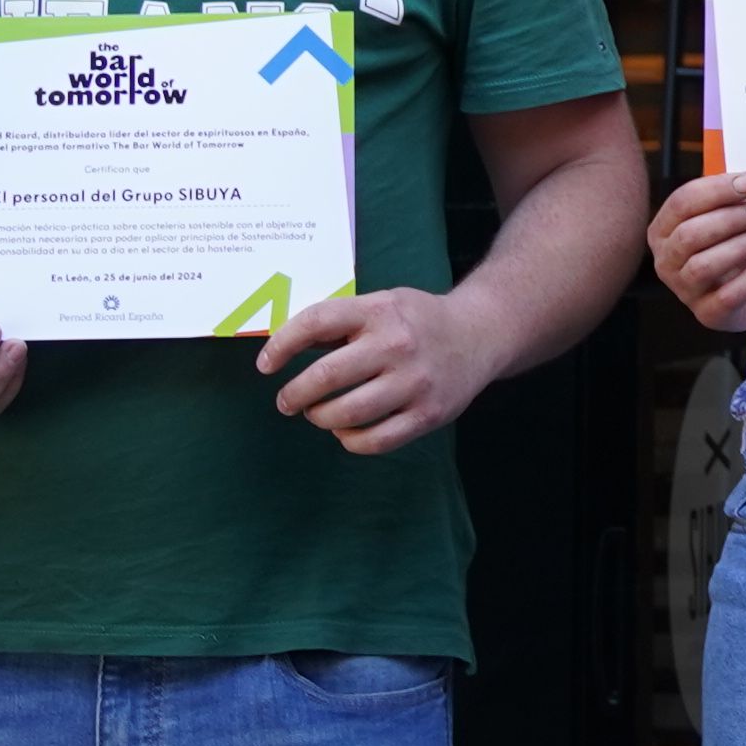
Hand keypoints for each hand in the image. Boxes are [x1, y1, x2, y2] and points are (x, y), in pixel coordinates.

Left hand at [261, 283, 506, 455]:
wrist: (480, 334)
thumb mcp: (381, 305)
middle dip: (295, 394)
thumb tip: (283, 347)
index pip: (317, 322)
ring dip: (320, 418)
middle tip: (287, 401)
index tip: (265, 365)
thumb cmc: (417, 321)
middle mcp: (397, 345)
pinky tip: (345, 431)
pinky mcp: (429, 414)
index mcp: (379, 311)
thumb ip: (339, 324)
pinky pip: (376, 440)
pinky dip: (350, 441)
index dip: (283, 345)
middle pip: (327, 375)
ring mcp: (415, 383)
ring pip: (347, 414)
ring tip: (317, 414)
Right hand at [652, 164, 745, 334]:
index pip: (681, 203)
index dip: (716, 189)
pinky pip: (728, 296)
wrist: (736, 294)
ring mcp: (683, 290)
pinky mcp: (707, 313)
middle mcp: (665, 260)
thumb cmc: (726, 245)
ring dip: (741, 246)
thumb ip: (730, 197)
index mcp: (663, 230)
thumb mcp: (722, 217)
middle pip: (690, 234)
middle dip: (730, 219)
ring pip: (704, 266)